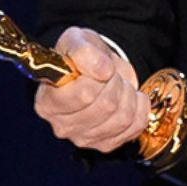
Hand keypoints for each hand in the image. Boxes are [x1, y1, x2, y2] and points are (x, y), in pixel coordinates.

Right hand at [32, 26, 149, 152]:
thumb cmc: (79, 57)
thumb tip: (103, 70)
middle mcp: (62, 125)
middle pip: (106, 106)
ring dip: (128, 93)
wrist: (95, 70)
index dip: (98, 75)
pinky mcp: (105, 145)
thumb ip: (84, 51)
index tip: (99, 65)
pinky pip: (135, 126)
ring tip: (119, 83)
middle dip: (115, 82)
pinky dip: (139, 107)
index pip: (83, 94)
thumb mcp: (75, 40)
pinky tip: (129, 97)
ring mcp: (84, 138)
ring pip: (123, 117)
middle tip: (110, 72)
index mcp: (47, 102)